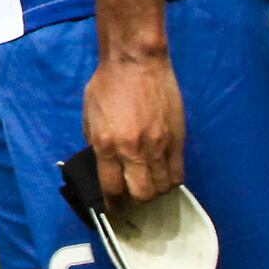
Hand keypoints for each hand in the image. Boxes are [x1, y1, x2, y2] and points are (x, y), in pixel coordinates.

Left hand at [84, 45, 187, 203]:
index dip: (113, 205)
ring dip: (156, 191)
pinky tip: (165, 175)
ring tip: (151, 184)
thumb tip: (105, 167)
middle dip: (137, 201)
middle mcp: (134, 150)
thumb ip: (97, 144)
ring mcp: (159, 145)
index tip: (114, 209)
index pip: (112, 189)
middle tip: (134, 194)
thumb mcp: (90, 117)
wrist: (136, 59)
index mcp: (107, 145)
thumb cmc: (107, 84)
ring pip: (163, 187)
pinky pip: (178, 172)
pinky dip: (171, 180)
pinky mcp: (178, 137)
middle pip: (142, 195)